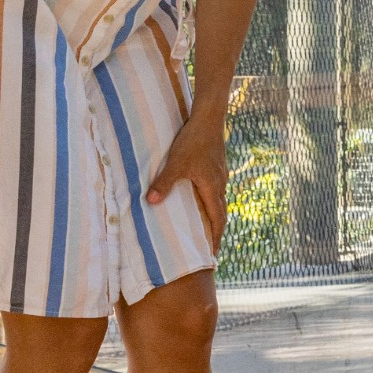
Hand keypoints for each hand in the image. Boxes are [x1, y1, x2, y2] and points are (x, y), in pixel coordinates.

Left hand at [145, 108, 230, 246]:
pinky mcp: (217, 165)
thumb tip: (151, 203)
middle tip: (211, 246)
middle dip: (216, 231)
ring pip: (219, 200)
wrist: (208, 119)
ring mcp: (220, 174)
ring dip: (214, 215)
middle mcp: (220, 183)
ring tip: (205, 226)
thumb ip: (164, 183)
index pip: (217, 220)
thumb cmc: (193, 141)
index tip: (213, 253)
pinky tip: (201, 197)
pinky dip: (211, 200)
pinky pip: (216, 189)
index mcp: (212, 188)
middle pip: (221, 213)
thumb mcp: (176, 163)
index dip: (216, 237)